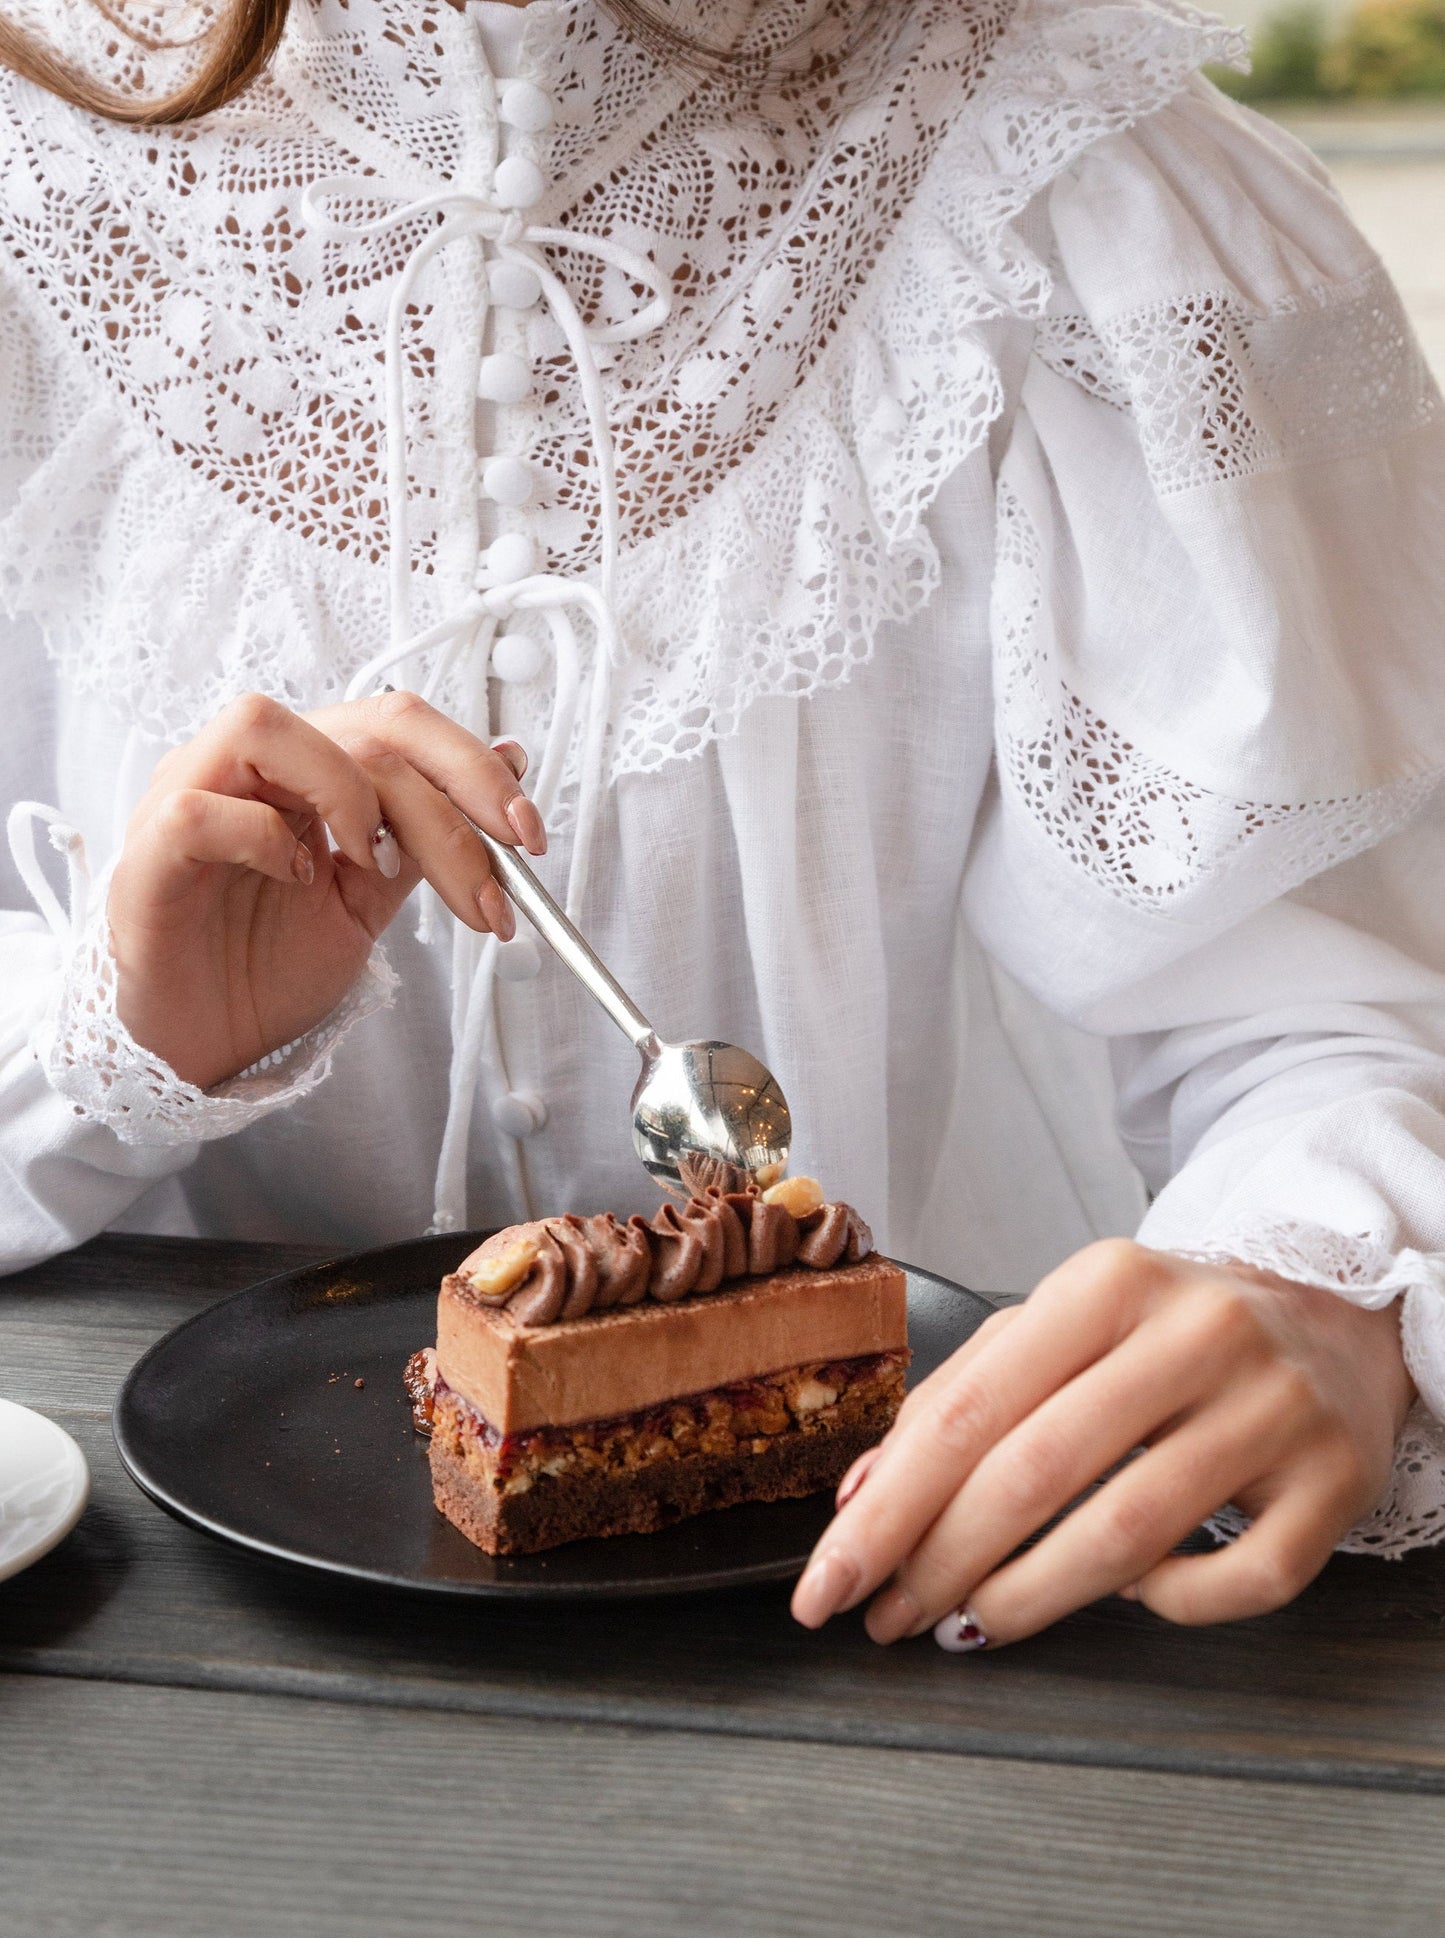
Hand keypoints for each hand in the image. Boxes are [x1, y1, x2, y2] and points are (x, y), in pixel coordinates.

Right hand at [108, 690, 546, 1089]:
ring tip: (375, 865)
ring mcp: (189, 794)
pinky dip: (264, 837)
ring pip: (263, 724)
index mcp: (306, 768)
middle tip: (500, 863)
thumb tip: (508, 763)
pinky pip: (203, 809)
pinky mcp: (150, 849)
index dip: (475, 769)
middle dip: (449, 789)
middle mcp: (247, 766)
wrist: (198, 1042)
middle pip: (361, 721)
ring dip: (348, 791)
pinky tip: (299, 880)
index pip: (400, 724)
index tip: (528, 837)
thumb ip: (426, 835)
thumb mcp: (369, 899)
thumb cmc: (266, 966)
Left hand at [792, 1241, 1414, 1648]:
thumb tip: (861, 1494)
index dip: (888, 1507)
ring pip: (1125, 1536)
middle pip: (1033, 1474)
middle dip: (936, 1563)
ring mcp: (1270, 1409)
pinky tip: (1129, 1593)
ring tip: (964, 1627)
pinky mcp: (1331, 1482)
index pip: (970, 1409)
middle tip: (883, 1618)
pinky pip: (1237, 1580)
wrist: (1335, 1319)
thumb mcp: (1063, 1328)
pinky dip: (1168, 1602)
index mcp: (1107, 1283)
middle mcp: (1193, 1335)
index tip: (829, 1578)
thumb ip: (959, 1396)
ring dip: (1023, 1600)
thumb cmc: (1171, 1332)